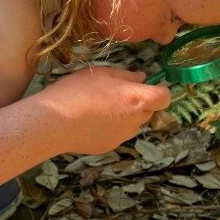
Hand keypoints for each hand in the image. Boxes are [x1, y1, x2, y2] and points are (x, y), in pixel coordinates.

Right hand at [33, 66, 171, 154]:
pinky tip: (91, 121)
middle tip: (116, 94)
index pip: (165, 98)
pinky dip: (111, 127)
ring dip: (125, 115)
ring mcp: (123, 136)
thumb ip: (127, 76)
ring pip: (133, 123)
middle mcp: (135, 120)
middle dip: (139, 102)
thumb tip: (142, 78)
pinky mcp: (110, 146)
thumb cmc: (77, 92)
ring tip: (100, 107)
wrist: (54, 123)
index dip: (160, 91)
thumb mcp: (102, 73)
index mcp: (136, 99)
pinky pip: (118, 133)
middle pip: (148, 111)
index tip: (150, 85)